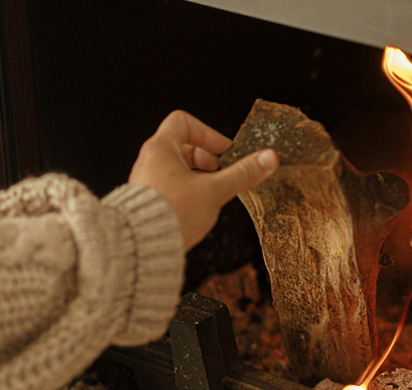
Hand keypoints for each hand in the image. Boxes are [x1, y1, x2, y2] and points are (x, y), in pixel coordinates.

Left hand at [128, 110, 278, 251]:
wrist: (144, 246)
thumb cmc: (172, 214)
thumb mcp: (214, 190)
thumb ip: (242, 174)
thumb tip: (268, 158)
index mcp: (160, 149)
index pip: (183, 122)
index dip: (207, 133)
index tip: (223, 151)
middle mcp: (149, 161)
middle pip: (181, 145)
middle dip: (206, 157)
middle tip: (221, 171)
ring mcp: (147, 180)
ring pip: (177, 167)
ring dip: (198, 176)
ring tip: (211, 191)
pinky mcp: (149, 200)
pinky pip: (170, 185)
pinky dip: (187, 190)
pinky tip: (197, 207)